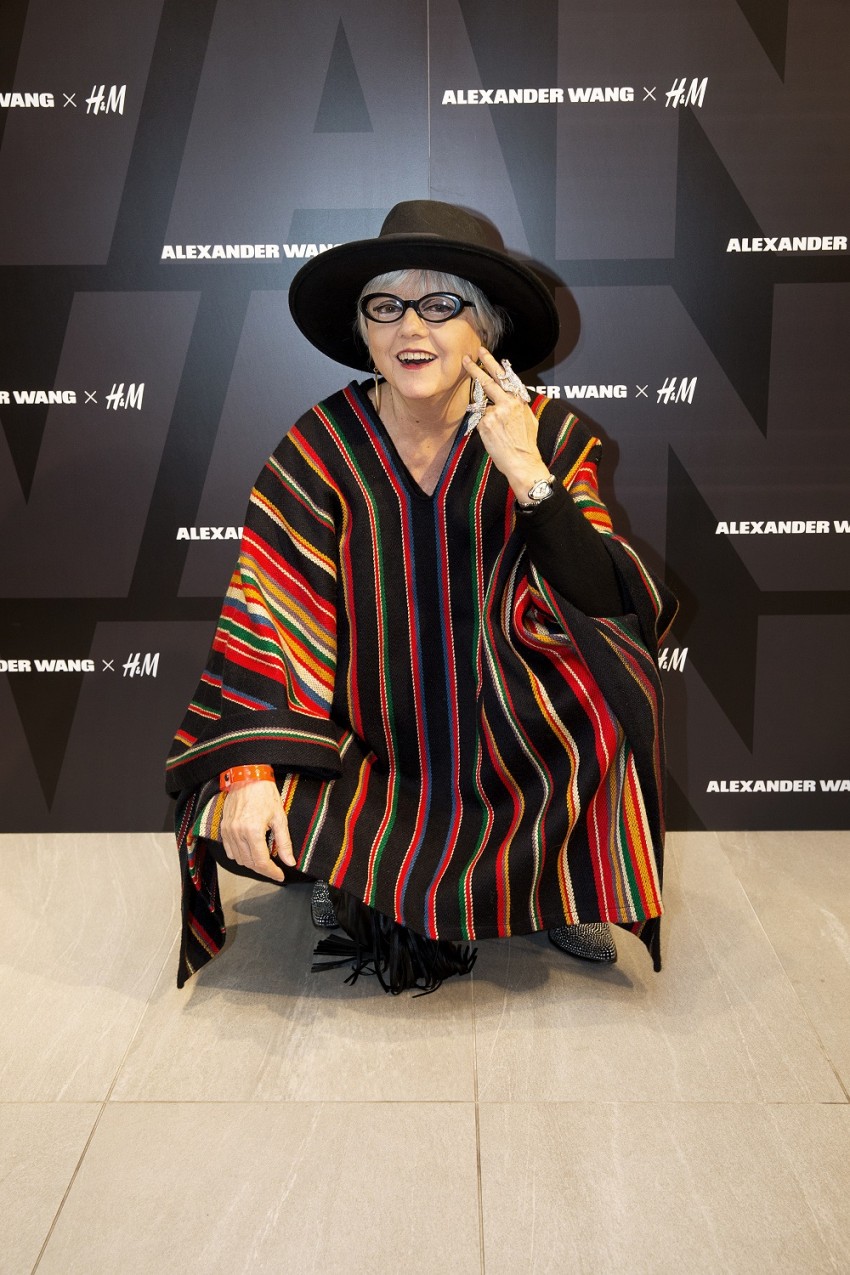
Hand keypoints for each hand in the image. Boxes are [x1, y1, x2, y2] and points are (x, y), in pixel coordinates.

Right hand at [220, 780, 294, 881]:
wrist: (247, 777)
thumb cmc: (264, 794)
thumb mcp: (280, 817)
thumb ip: (284, 842)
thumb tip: (289, 861)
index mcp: (253, 831)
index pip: (261, 862)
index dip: (272, 872)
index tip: (280, 875)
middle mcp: (238, 833)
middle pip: (250, 863)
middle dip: (263, 869)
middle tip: (274, 868)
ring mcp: (228, 832)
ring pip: (239, 859)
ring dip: (252, 863)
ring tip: (264, 859)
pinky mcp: (223, 829)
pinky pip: (230, 851)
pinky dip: (240, 855)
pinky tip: (250, 850)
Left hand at [463, 346, 551, 500]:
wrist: (522, 461)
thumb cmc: (526, 443)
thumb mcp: (529, 419)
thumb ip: (519, 406)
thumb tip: (513, 398)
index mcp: (518, 400)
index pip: (504, 377)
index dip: (492, 364)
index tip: (483, 353)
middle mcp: (507, 403)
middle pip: (488, 381)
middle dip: (475, 368)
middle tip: (466, 358)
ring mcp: (495, 412)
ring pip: (482, 406)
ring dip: (485, 415)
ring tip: (497, 429)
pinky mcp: (486, 423)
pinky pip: (479, 420)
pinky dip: (483, 427)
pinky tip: (494, 437)